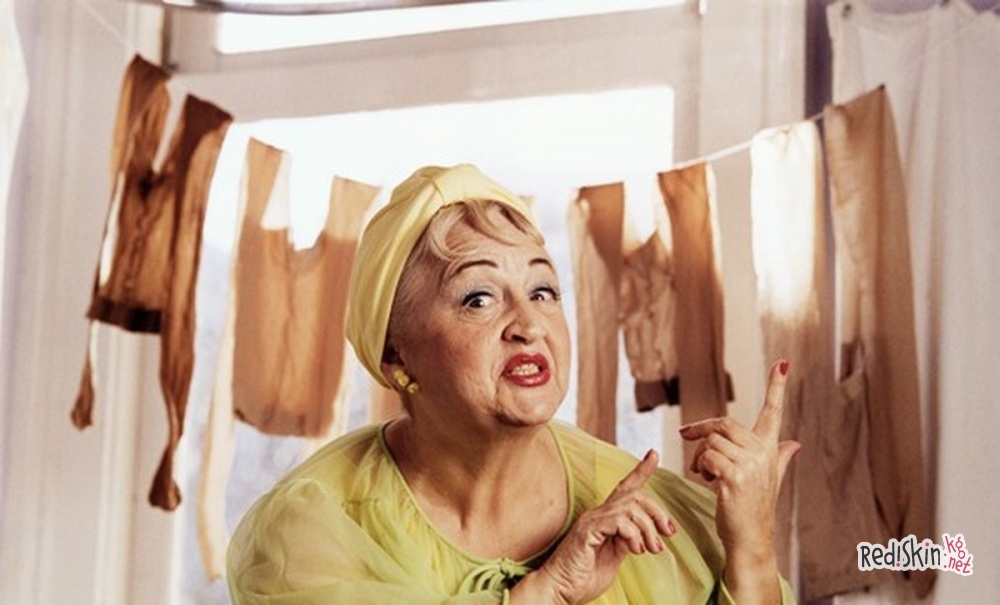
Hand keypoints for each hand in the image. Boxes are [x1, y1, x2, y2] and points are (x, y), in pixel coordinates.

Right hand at [512, 450, 675, 604]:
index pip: (625, 488)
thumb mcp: (614, 557)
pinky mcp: (587, 530)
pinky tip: (636, 550)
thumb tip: (643, 533)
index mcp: (604, 519)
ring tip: (652, 549)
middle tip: (668, 533)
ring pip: (630, 507)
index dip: (641, 470)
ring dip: (648, 528)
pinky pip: (618, 520)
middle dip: (656, 511)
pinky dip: (633, 534)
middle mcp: (597, 514)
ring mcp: (591, 520)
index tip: (654, 454)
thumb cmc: (582, 578)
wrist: (558, 591)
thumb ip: (626, 541)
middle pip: (634, 495)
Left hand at [679, 359, 799, 601]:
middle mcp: (764, 452)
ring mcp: (751, 464)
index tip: (783, 363)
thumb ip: (780, 457)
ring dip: (699, 456)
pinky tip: (707, 481)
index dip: (777, 387)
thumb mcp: (769, 479)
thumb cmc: (754, 508)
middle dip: (701, 430)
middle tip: (686, 436)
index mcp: (770, 449)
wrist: (750, 538)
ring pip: (711, 442)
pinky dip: (700, 467)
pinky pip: (707, 457)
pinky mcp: (735, 476)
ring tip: (704, 473)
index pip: (774, 412)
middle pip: (724, 424)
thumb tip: (794, 444)